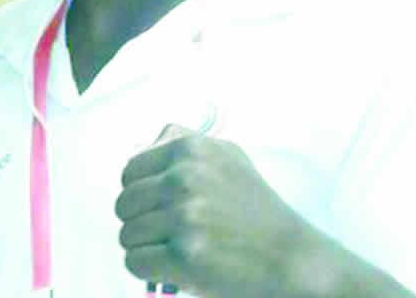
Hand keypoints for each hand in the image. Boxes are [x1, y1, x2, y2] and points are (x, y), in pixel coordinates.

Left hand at [116, 124, 325, 296]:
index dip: (140, 194)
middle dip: (141, 223)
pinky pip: (135, 262)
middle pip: (124, 205)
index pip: (130, 172)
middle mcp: (185, 178)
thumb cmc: (257, 211)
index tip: (159, 207)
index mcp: (190, 150)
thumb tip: (145, 147)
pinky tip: (175, 267)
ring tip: (177, 249)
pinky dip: (150, 271)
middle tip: (170, 234)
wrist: (292, 259)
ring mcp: (185, 216)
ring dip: (147, 248)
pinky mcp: (185, 254)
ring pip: (127, 235)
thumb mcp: (227, 158)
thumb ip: (185, 145)